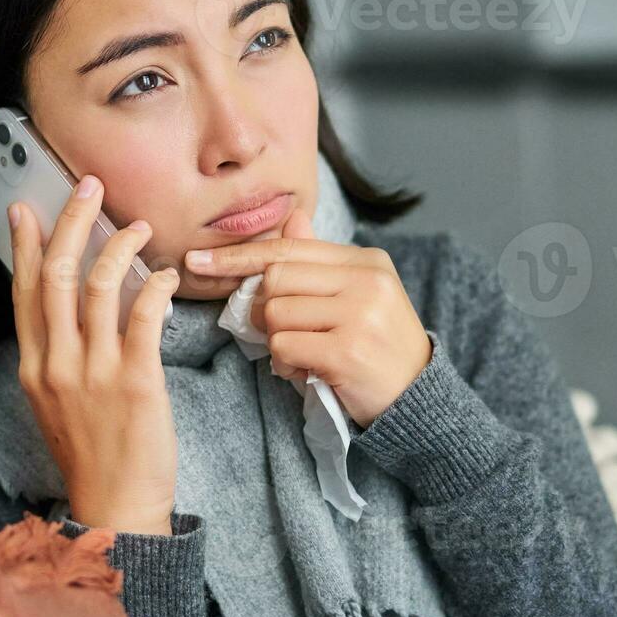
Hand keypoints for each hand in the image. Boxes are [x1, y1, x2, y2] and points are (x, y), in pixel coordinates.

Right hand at [8, 174, 182, 534]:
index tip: (26, 206)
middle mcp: (56, 364)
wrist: (116, 506)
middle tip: (90, 188)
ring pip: (97, 286)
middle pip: (54, 274)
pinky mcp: (136, 382)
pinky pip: (142, 316)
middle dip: (72, 222)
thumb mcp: (55, 402)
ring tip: (139, 225)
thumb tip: (66, 309)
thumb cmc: (92, 454)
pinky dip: (154, 286)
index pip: (23, 290)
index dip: (23, 243)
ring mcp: (94, 372)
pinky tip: (166, 274)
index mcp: (33, 367)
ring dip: (119, 245)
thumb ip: (57, 355)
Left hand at [184, 190, 431, 426]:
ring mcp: (359, 315)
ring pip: (276, 315)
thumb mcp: (357, 296)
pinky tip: (307, 372)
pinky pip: (284, 348)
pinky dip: (285, 365)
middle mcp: (366, 281)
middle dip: (263, 310)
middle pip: (275, 280)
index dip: (238, 257)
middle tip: (281, 332)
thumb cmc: (377, 346)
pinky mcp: (348, 351)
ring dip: (277, 342)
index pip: (287, 249)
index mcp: (365, 261)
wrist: (417, 398)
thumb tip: (293, 218)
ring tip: (303, 356)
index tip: (199, 262)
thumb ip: (319, 261)